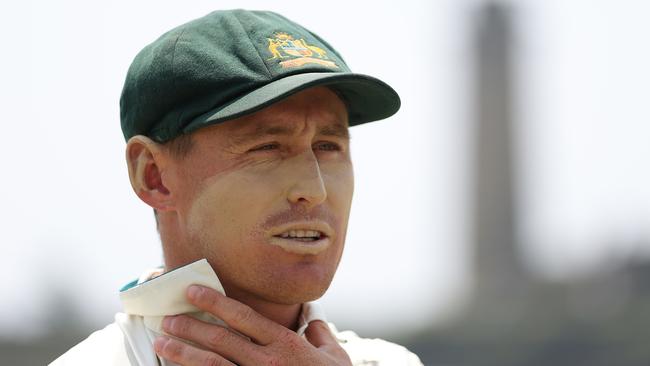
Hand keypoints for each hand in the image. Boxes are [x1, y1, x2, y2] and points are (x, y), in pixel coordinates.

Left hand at [154, 285, 352, 365]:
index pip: (244, 317)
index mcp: (286, 347)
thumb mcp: (336, 359)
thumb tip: (314, 323)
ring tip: (162, 342)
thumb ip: (322, 337)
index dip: (216, 302)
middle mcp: (268, 364)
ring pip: (212, 365)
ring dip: (184, 353)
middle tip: (169, 318)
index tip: (193, 291)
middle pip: (221, 340)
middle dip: (191, 326)